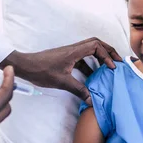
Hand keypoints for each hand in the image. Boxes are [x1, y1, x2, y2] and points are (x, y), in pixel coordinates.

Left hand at [0, 38, 121, 104]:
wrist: (25, 66)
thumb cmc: (41, 71)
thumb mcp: (62, 82)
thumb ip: (79, 90)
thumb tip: (92, 100)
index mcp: (74, 51)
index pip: (96, 46)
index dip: (107, 56)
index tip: (111, 68)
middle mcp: (73, 48)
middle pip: (96, 43)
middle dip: (108, 51)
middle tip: (118, 61)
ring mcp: (70, 52)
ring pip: (90, 49)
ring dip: (100, 56)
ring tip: (109, 67)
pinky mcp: (66, 58)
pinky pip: (83, 57)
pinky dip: (91, 63)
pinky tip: (93, 75)